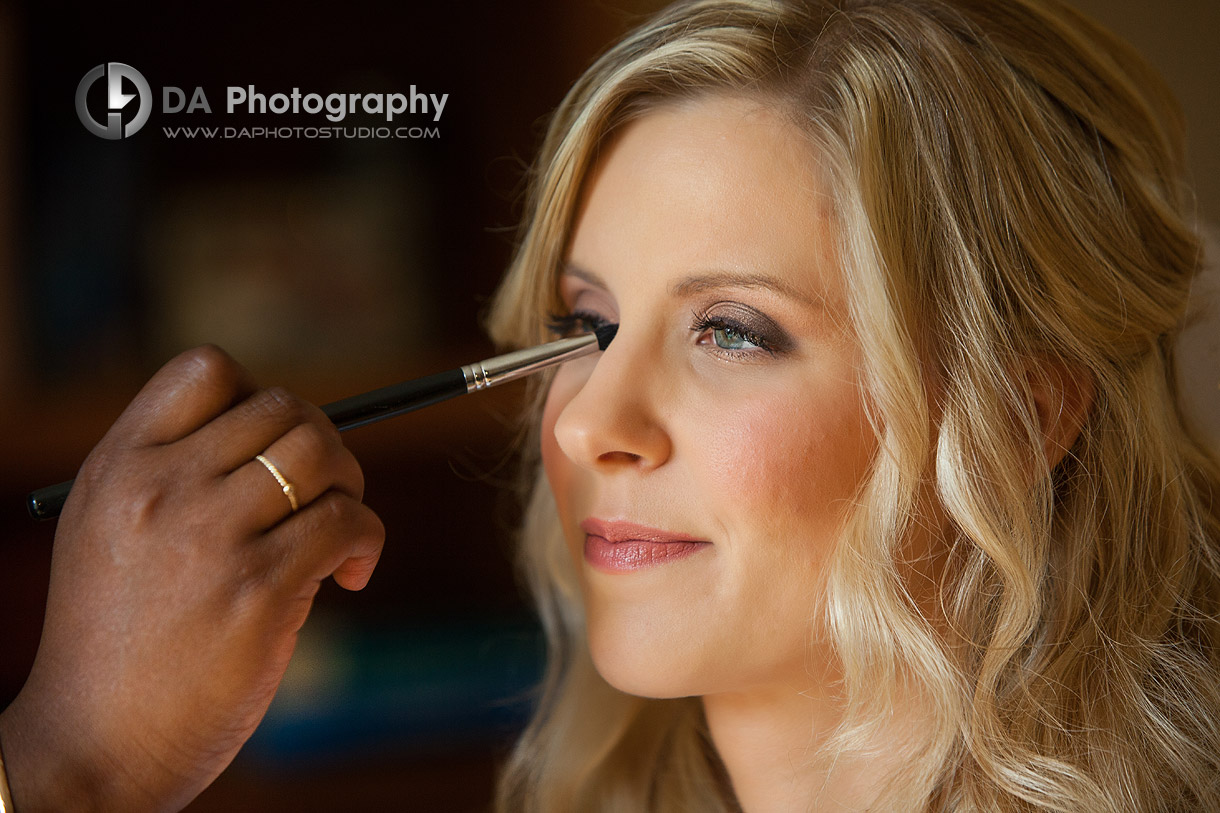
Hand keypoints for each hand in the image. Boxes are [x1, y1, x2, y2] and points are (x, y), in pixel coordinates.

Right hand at [0, 346, 384, 811]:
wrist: (94, 745)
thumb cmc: (117, 643)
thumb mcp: (112, 532)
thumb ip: (175, 473)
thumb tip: (287, 434)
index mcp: (120, 466)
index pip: (206, 369)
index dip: (259, 395)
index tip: (271, 452)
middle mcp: (162, 488)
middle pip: (285, 408)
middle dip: (324, 446)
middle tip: (323, 499)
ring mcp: (210, 536)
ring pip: (323, 455)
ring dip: (351, 487)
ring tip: (336, 537)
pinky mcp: (258, 589)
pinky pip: (349, 521)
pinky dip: (367, 540)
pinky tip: (350, 577)